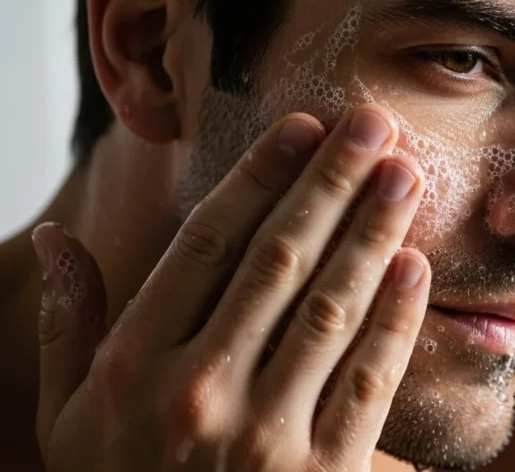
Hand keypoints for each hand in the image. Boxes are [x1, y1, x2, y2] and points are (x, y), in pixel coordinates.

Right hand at [32, 106, 430, 470]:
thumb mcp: (66, 419)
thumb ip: (67, 326)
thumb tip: (57, 240)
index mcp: (135, 366)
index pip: (207, 246)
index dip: (260, 178)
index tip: (302, 127)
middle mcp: (198, 392)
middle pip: (279, 262)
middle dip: (331, 184)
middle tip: (372, 123)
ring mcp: (265, 435)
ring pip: (329, 311)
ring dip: (371, 236)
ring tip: (402, 175)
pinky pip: (366, 383)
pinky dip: (393, 322)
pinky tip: (413, 267)